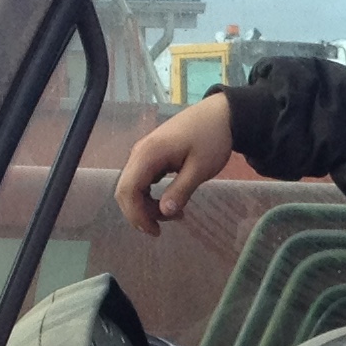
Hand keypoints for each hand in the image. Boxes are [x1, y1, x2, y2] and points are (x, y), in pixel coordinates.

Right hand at [113, 92, 235, 235]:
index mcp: (148, 154)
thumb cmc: (212, 139)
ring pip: (133, 187)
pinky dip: (151, 195)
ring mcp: (144, 153)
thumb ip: (181, 190)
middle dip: (140, 214)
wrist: (220, 114)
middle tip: (162, 228)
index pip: (128, 190)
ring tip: (174, 213)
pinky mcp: (151, 155)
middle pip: (125, 191)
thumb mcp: (201, 168)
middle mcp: (139, 153)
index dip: (136, 215)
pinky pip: (142, 180)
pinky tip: (170, 200)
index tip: (155, 231)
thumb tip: (164, 213)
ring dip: (147, 206)